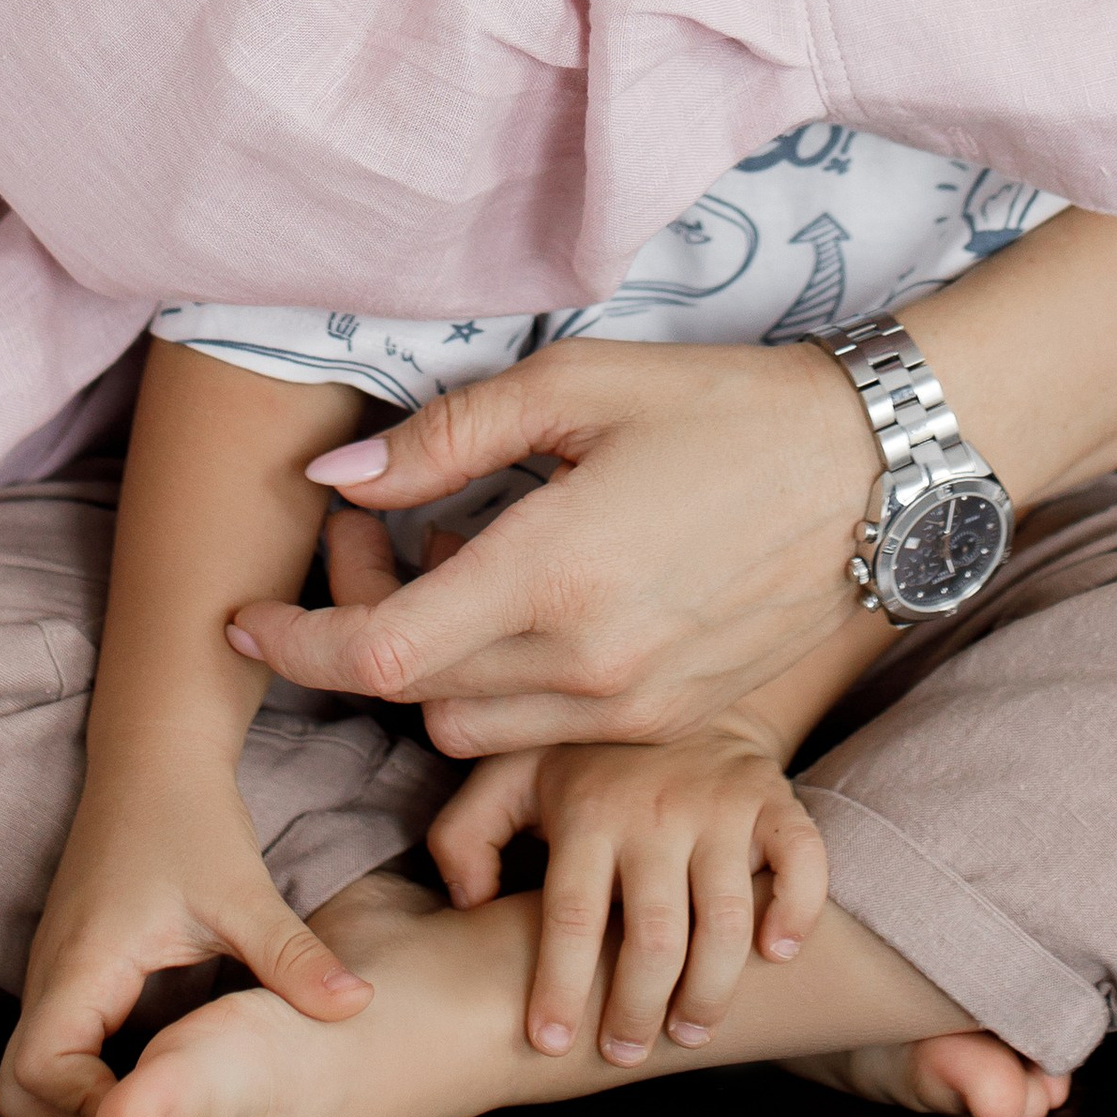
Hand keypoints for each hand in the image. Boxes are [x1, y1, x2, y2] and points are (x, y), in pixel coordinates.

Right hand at [0, 772, 369, 1116]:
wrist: (156, 753)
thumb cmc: (189, 815)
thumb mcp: (244, 890)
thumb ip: (294, 957)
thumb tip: (356, 1008)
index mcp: (81, 963)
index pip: (38, 1074)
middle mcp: (52, 976)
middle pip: (15, 1092)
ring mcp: (54, 975)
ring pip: (29, 1076)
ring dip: (76, 1114)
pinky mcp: (70, 971)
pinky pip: (55, 1050)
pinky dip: (84, 1085)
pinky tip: (150, 1092)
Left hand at [227, 337, 878, 754]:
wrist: (873, 470)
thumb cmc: (719, 404)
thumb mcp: (577, 385)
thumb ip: (446, 439)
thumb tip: (338, 478)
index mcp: (552, 574)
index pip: (379, 657)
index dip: (293, 649)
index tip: (243, 625)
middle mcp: (588, 664)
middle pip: (416, 701)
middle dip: (364, 644)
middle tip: (367, 551)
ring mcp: (634, 708)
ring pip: (475, 729)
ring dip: (437, 670)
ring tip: (458, 568)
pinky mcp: (669, 722)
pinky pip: (545, 731)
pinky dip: (508, 682)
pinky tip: (532, 599)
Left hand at [429, 717, 827, 1066]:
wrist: (674, 692)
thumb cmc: (583, 759)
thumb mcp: (508, 777)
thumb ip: (465, 835)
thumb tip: (469, 903)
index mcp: (587, 810)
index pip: (573, 915)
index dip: (562, 987)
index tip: (550, 1043)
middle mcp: (655, 809)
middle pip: (654, 936)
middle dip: (638, 1010)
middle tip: (625, 1050)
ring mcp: (720, 804)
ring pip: (727, 919)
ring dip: (711, 991)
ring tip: (689, 1029)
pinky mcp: (773, 800)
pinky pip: (802, 862)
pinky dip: (797, 913)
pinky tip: (776, 954)